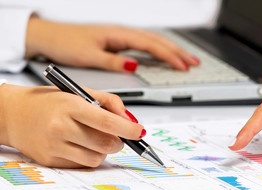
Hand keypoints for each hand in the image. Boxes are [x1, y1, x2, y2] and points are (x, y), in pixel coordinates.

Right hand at [0, 84, 143, 167]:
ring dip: (105, 151)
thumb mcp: (79, 92)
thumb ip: (109, 102)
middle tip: (118, 136)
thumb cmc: (48, 101)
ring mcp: (54, 146)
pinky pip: (82, 165)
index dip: (129, 130)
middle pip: (106, 144)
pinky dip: (89, 157)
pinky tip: (81, 145)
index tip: (139, 132)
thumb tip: (129, 119)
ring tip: (96, 139)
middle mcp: (61, 127)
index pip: (109, 122)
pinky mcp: (50, 160)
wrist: (13, 113)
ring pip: (97, 158)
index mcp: (71, 106)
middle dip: (119, 142)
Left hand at [25, 17, 199, 72]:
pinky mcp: (118, 42)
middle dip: (177, 52)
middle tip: (194, 62)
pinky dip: (158, 51)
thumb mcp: (89, 56)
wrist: (50, 37)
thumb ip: (113, 62)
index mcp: (118, 35)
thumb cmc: (66, 43)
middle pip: (157, 41)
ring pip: (153, 42)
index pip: (150, 45)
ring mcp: (122, 37)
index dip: (169, 56)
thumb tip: (135, 66)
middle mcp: (122, 33)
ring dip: (171, 50)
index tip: (183, 66)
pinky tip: (164, 56)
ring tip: (187, 59)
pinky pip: (144, 45)